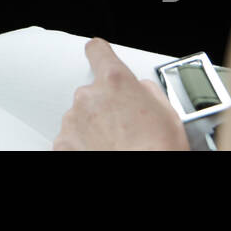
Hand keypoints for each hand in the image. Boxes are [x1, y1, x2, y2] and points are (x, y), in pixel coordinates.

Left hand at [53, 37, 189, 150]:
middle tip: (125, 127)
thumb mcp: (168, 113)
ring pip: (81, 117)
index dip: (100, 54)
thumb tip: (141, 90)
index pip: (97, 51)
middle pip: (93, 92)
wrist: (143, 179)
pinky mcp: (63, 144)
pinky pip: (71, 139)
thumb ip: (147, 91)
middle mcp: (89, 97)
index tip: (99, 56)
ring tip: (116, 146)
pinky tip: (103, 153)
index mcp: (114, 82)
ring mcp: (73, 120)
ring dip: (94, 128)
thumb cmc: (158, 150)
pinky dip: (82, 146)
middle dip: (105, 106)